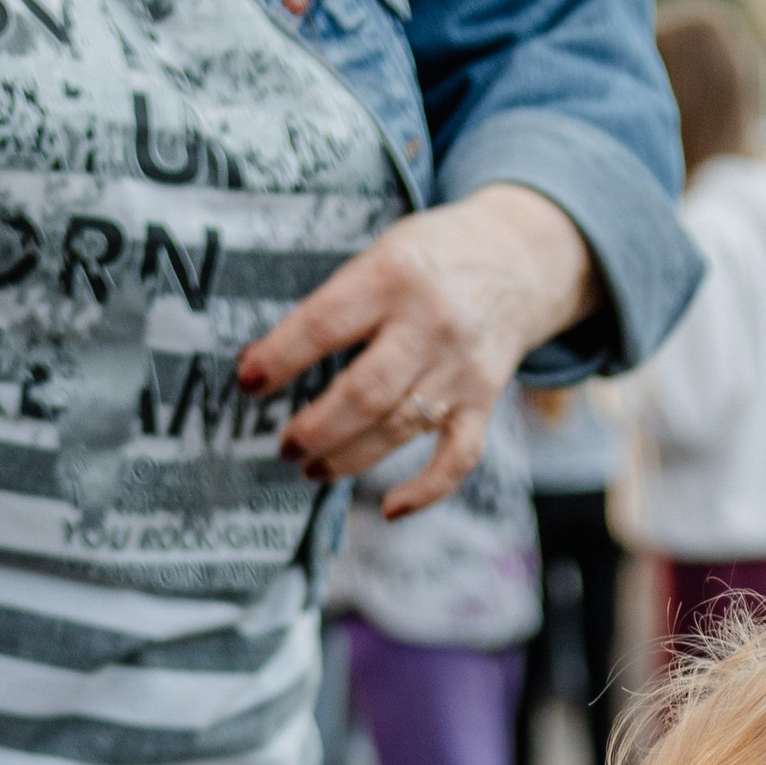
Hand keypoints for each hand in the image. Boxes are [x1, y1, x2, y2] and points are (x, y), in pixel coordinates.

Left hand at [237, 183, 599, 519]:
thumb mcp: (383, 254)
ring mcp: (460, 368)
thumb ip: (339, 304)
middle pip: (364, 393)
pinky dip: (425, 492)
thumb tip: (270, 362)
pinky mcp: (484, 401)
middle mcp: (430, 324)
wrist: (517, 257)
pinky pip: (457, 459)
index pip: (325, 326)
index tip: (248, 384)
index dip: (281, 358)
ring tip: (312, 469)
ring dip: (348, 459)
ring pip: (398, 428)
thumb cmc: (431, 258)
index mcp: (393, 275)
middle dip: (316, 428)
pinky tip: (389, 509)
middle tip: (286, 445)